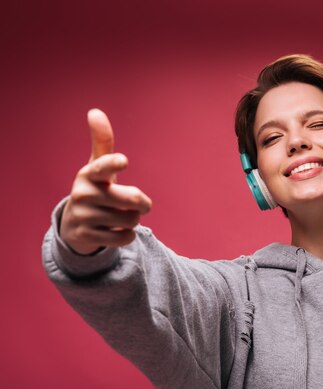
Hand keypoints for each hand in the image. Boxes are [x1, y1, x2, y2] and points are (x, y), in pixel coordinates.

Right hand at [59, 109, 151, 254]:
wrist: (73, 224)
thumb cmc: (95, 189)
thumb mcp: (97, 167)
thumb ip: (102, 142)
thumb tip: (95, 111)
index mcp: (89, 174)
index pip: (103, 167)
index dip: (114, 164)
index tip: (124, 161)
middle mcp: (83, 193)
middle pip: (133, 200)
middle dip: (143, 204)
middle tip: (138, 205)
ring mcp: (83, 216)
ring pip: (131, 220)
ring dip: (133, 220)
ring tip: (119, 217)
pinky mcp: (86, 236)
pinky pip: (124, 238)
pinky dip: (126, 236)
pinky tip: (115, 231)